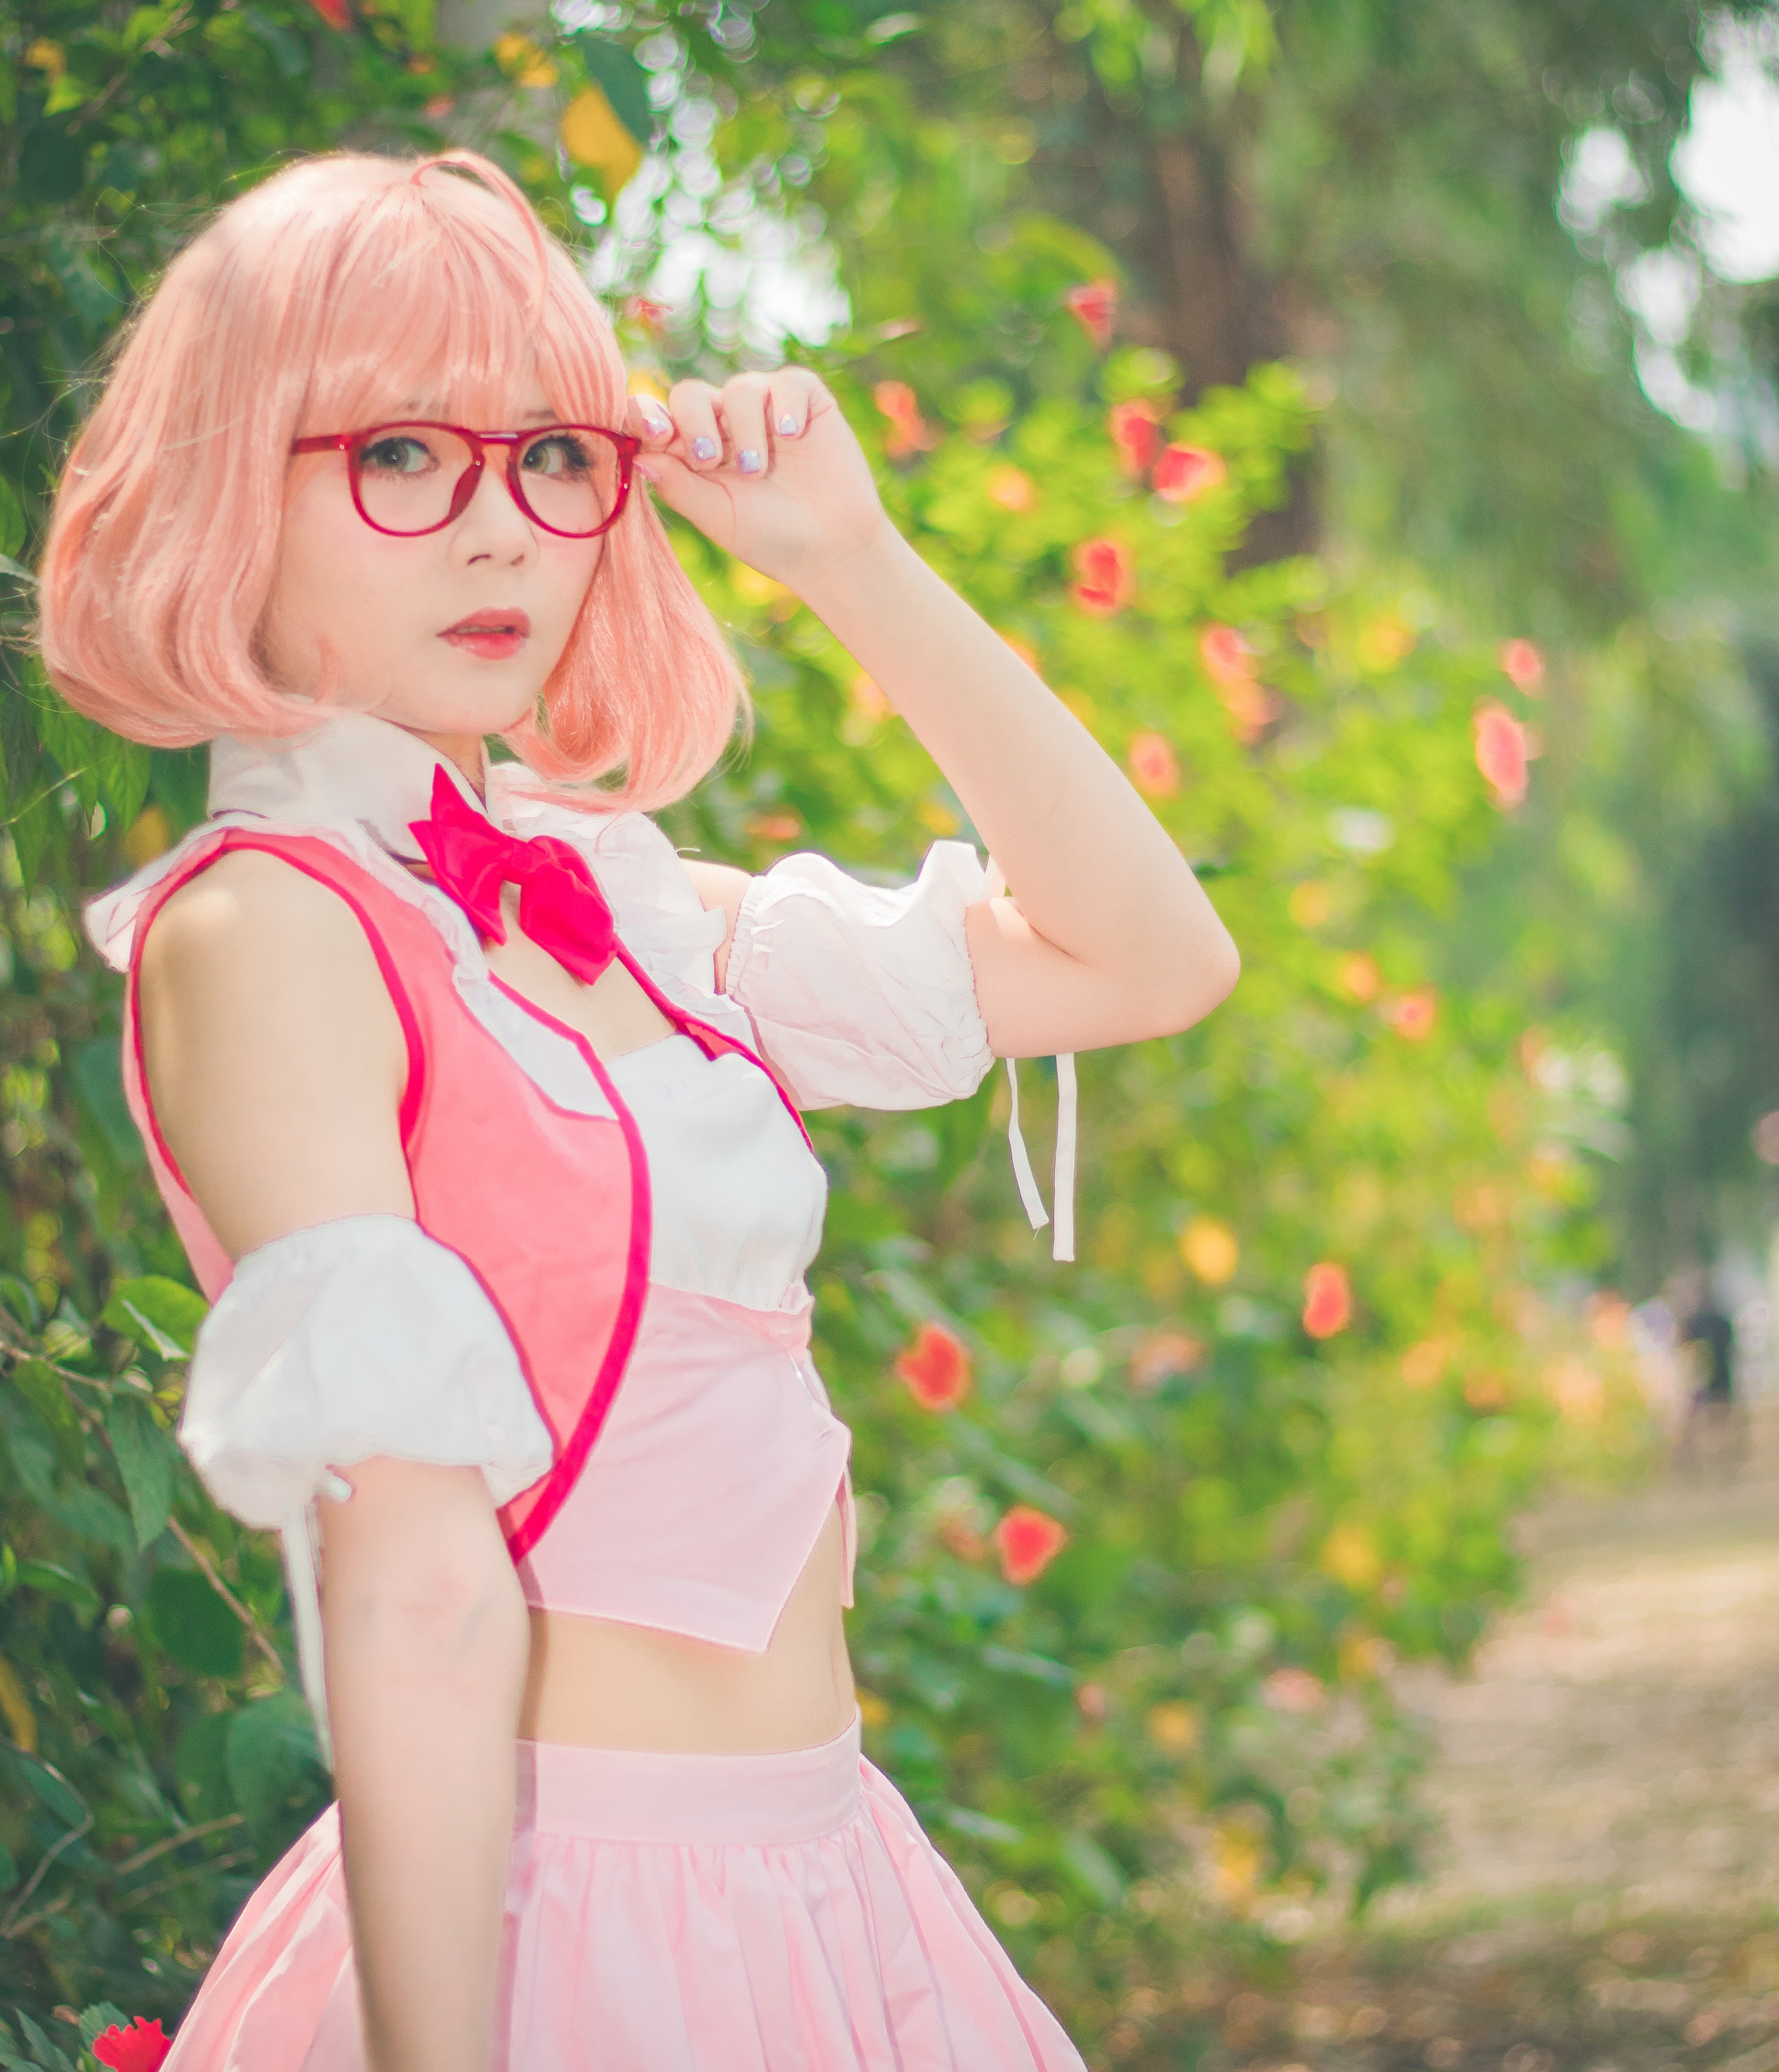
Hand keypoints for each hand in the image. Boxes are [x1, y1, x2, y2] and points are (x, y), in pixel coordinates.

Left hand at [626, 370, 889, 593]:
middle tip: (709, 461)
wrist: (830, 549)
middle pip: (691, 394)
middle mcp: (725, 423)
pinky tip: (792, 434)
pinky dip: (787, 405)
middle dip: (694, 423)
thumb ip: (678, 487)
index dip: (648, 416)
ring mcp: (766, 409)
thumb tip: (638, 456)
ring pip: (740, 389)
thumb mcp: (717, 517)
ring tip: (757, 471)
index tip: (654, 433)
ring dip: (745, 430)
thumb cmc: (770, 538)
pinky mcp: (806, 402)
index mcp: (694, 450)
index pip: (659, 417)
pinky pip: (789, 382)